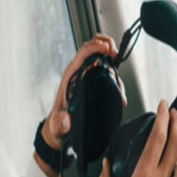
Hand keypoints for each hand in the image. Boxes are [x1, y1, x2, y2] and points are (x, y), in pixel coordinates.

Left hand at [34, 34, 122, 176]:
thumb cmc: (58, 126)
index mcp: (71, 76)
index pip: (83, 53)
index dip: (97, 47)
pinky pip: (103, 68)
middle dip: (106, 45)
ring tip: (118, 73)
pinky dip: (113, 71)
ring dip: (110, 56)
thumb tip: (66, 119)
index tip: (109, 51)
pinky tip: (119, 88)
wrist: (58, 131)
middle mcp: (78, 73)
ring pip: (98, 55)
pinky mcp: (91, 81)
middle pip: (91, 46)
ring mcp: (85, 76)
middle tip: (116, 55)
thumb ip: (60, 124)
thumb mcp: (58, 127)